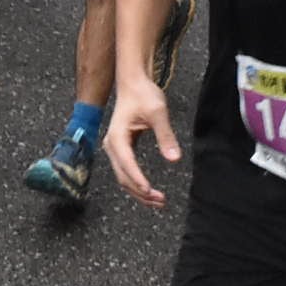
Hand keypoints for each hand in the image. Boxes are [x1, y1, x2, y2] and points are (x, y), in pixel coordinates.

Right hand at [105, 77, 180, 208]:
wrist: (133, 84)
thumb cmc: (143, 95)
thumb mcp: (158, 113)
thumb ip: (166, 136)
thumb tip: (174, 159)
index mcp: (117, 137)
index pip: (127, 164)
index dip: (138, 180)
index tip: (151, 191)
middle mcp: (111, 146)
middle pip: (123, 177)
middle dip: (140, 192)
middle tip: (161, 201)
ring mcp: (114, 149)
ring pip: (123, 178)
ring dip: (139, 192)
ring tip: (158, 201)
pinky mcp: (120, 150)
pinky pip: (126, 171)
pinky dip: (137, 183)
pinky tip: (149, 190)